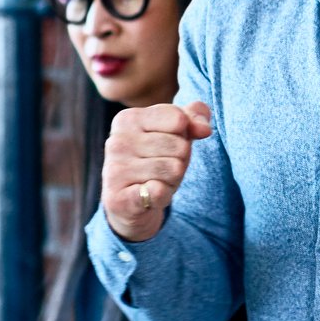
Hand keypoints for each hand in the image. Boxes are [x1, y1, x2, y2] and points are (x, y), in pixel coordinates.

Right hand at [102, 101, 212, 243]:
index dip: (184, 135)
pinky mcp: (118, 199)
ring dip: (173, 179)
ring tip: (157, 181)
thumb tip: (204, 129)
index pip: (179, 119)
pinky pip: (159, 192)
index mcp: (127, 119)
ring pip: (174, 170)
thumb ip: (197, 116)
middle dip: (180, 160)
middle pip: (180, 146)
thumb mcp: (179, 131)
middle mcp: (116, 142)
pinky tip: (152, 195)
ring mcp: (114, 171)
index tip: (168, 144)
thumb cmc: (159, 159)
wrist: (134, 204)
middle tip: (163, 168)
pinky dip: (164, 195)